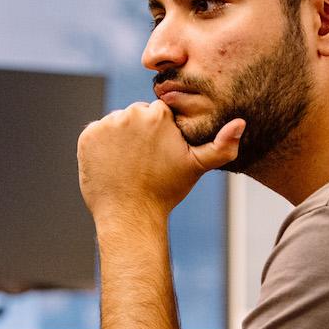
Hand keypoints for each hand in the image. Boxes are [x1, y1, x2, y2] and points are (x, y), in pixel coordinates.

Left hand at [77, 100, 244, 222]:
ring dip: (120, 138)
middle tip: (144, 162)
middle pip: (135, 116)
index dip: (160, 133)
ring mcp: (106, 125)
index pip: (157, 112)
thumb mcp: (197, 166)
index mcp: (157, 114)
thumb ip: (222, 145)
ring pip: (116, 124)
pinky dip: (101, 146)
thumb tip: (241, 122)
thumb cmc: (166, 191)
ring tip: (128, 165)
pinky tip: (112, 165)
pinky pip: (96, 134)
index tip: (160, 154)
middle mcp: (130, 114)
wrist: (130, 216)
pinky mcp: (87, 137)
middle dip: (139, 133)